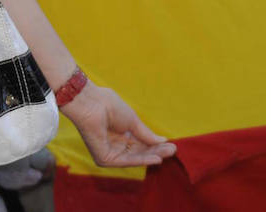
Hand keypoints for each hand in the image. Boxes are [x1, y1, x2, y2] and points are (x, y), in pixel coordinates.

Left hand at [61, 83, 175, 167]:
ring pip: (134, 158)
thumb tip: (163, 141)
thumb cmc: (109, 106)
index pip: (141, 144)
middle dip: (156, 152)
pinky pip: (125, 161)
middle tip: (173, 151)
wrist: (92, 103)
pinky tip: (154, 158)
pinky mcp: (104, 158)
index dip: (156, 145)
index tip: (172, 145)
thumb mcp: (133, 122)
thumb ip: (146, 134)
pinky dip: (140, 161)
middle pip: (139, 152)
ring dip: (151, 156)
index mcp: (121, 134)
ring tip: (167, 154)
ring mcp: (110, 153)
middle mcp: (115, 145)